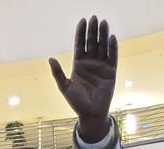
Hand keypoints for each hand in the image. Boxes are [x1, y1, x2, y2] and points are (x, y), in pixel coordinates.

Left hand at [49, 16, 117, 141]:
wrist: (90, 114)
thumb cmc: (77, 102)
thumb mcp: (65, 87)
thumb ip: (58, 73)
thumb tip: (50, 59)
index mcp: (79, 64)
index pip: (80, 45)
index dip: (81, 33)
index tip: (82, 21)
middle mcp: (90, 63)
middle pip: (92, 43)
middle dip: (92, 31)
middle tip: (94, 18)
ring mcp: (101, 66)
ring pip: (102, 47)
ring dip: (103, 35)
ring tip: (103, 23)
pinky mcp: (111, 72)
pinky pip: (113, 57)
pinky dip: (112, 48)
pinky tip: (112, 38)